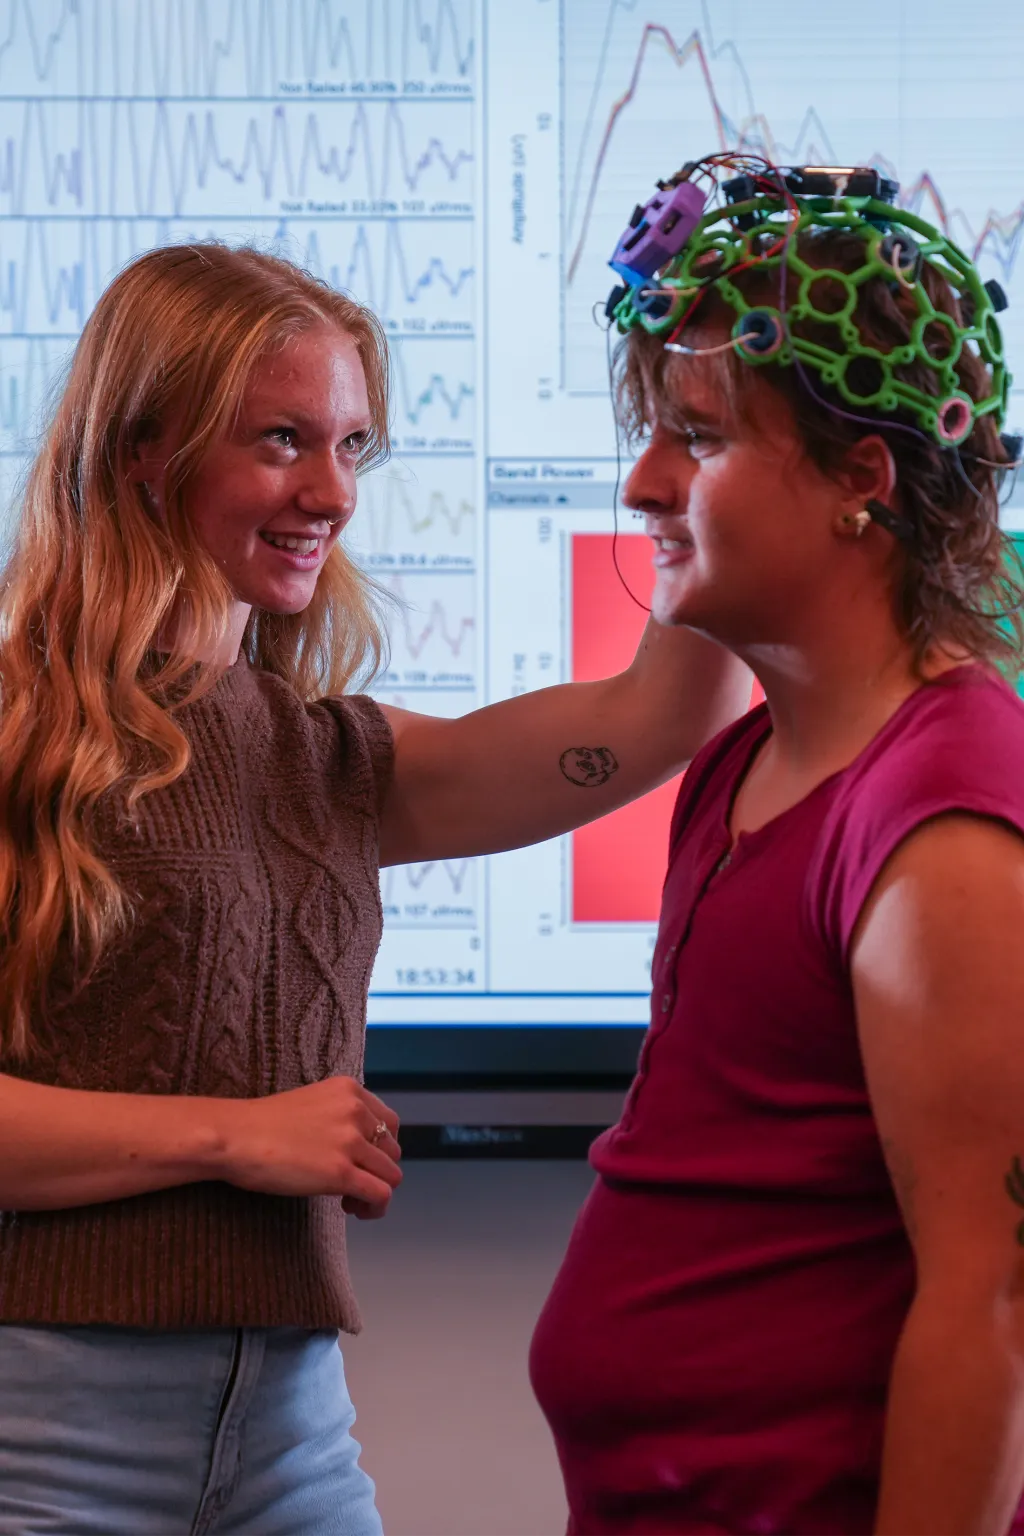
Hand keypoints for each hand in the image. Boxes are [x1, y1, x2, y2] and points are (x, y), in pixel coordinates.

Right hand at [222, 1077, 401, 1211]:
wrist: (234, 1137)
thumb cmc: (261, 1126)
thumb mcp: (312, 1104)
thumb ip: (339, 1117)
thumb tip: (359, 1148)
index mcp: (349, 1090)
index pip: (389, 1123)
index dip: (379, 1148)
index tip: (360, 1162)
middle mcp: (355, 1111)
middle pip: (392, 1150)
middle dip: (377, 1171)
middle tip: (352, 1185)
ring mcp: (350, 1141)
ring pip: (391, 1175)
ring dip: (376, 1192)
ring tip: (350, 1201)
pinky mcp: (341, 1173)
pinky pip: (381, 1194)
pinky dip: (375, 1208)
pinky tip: (354, 1210)